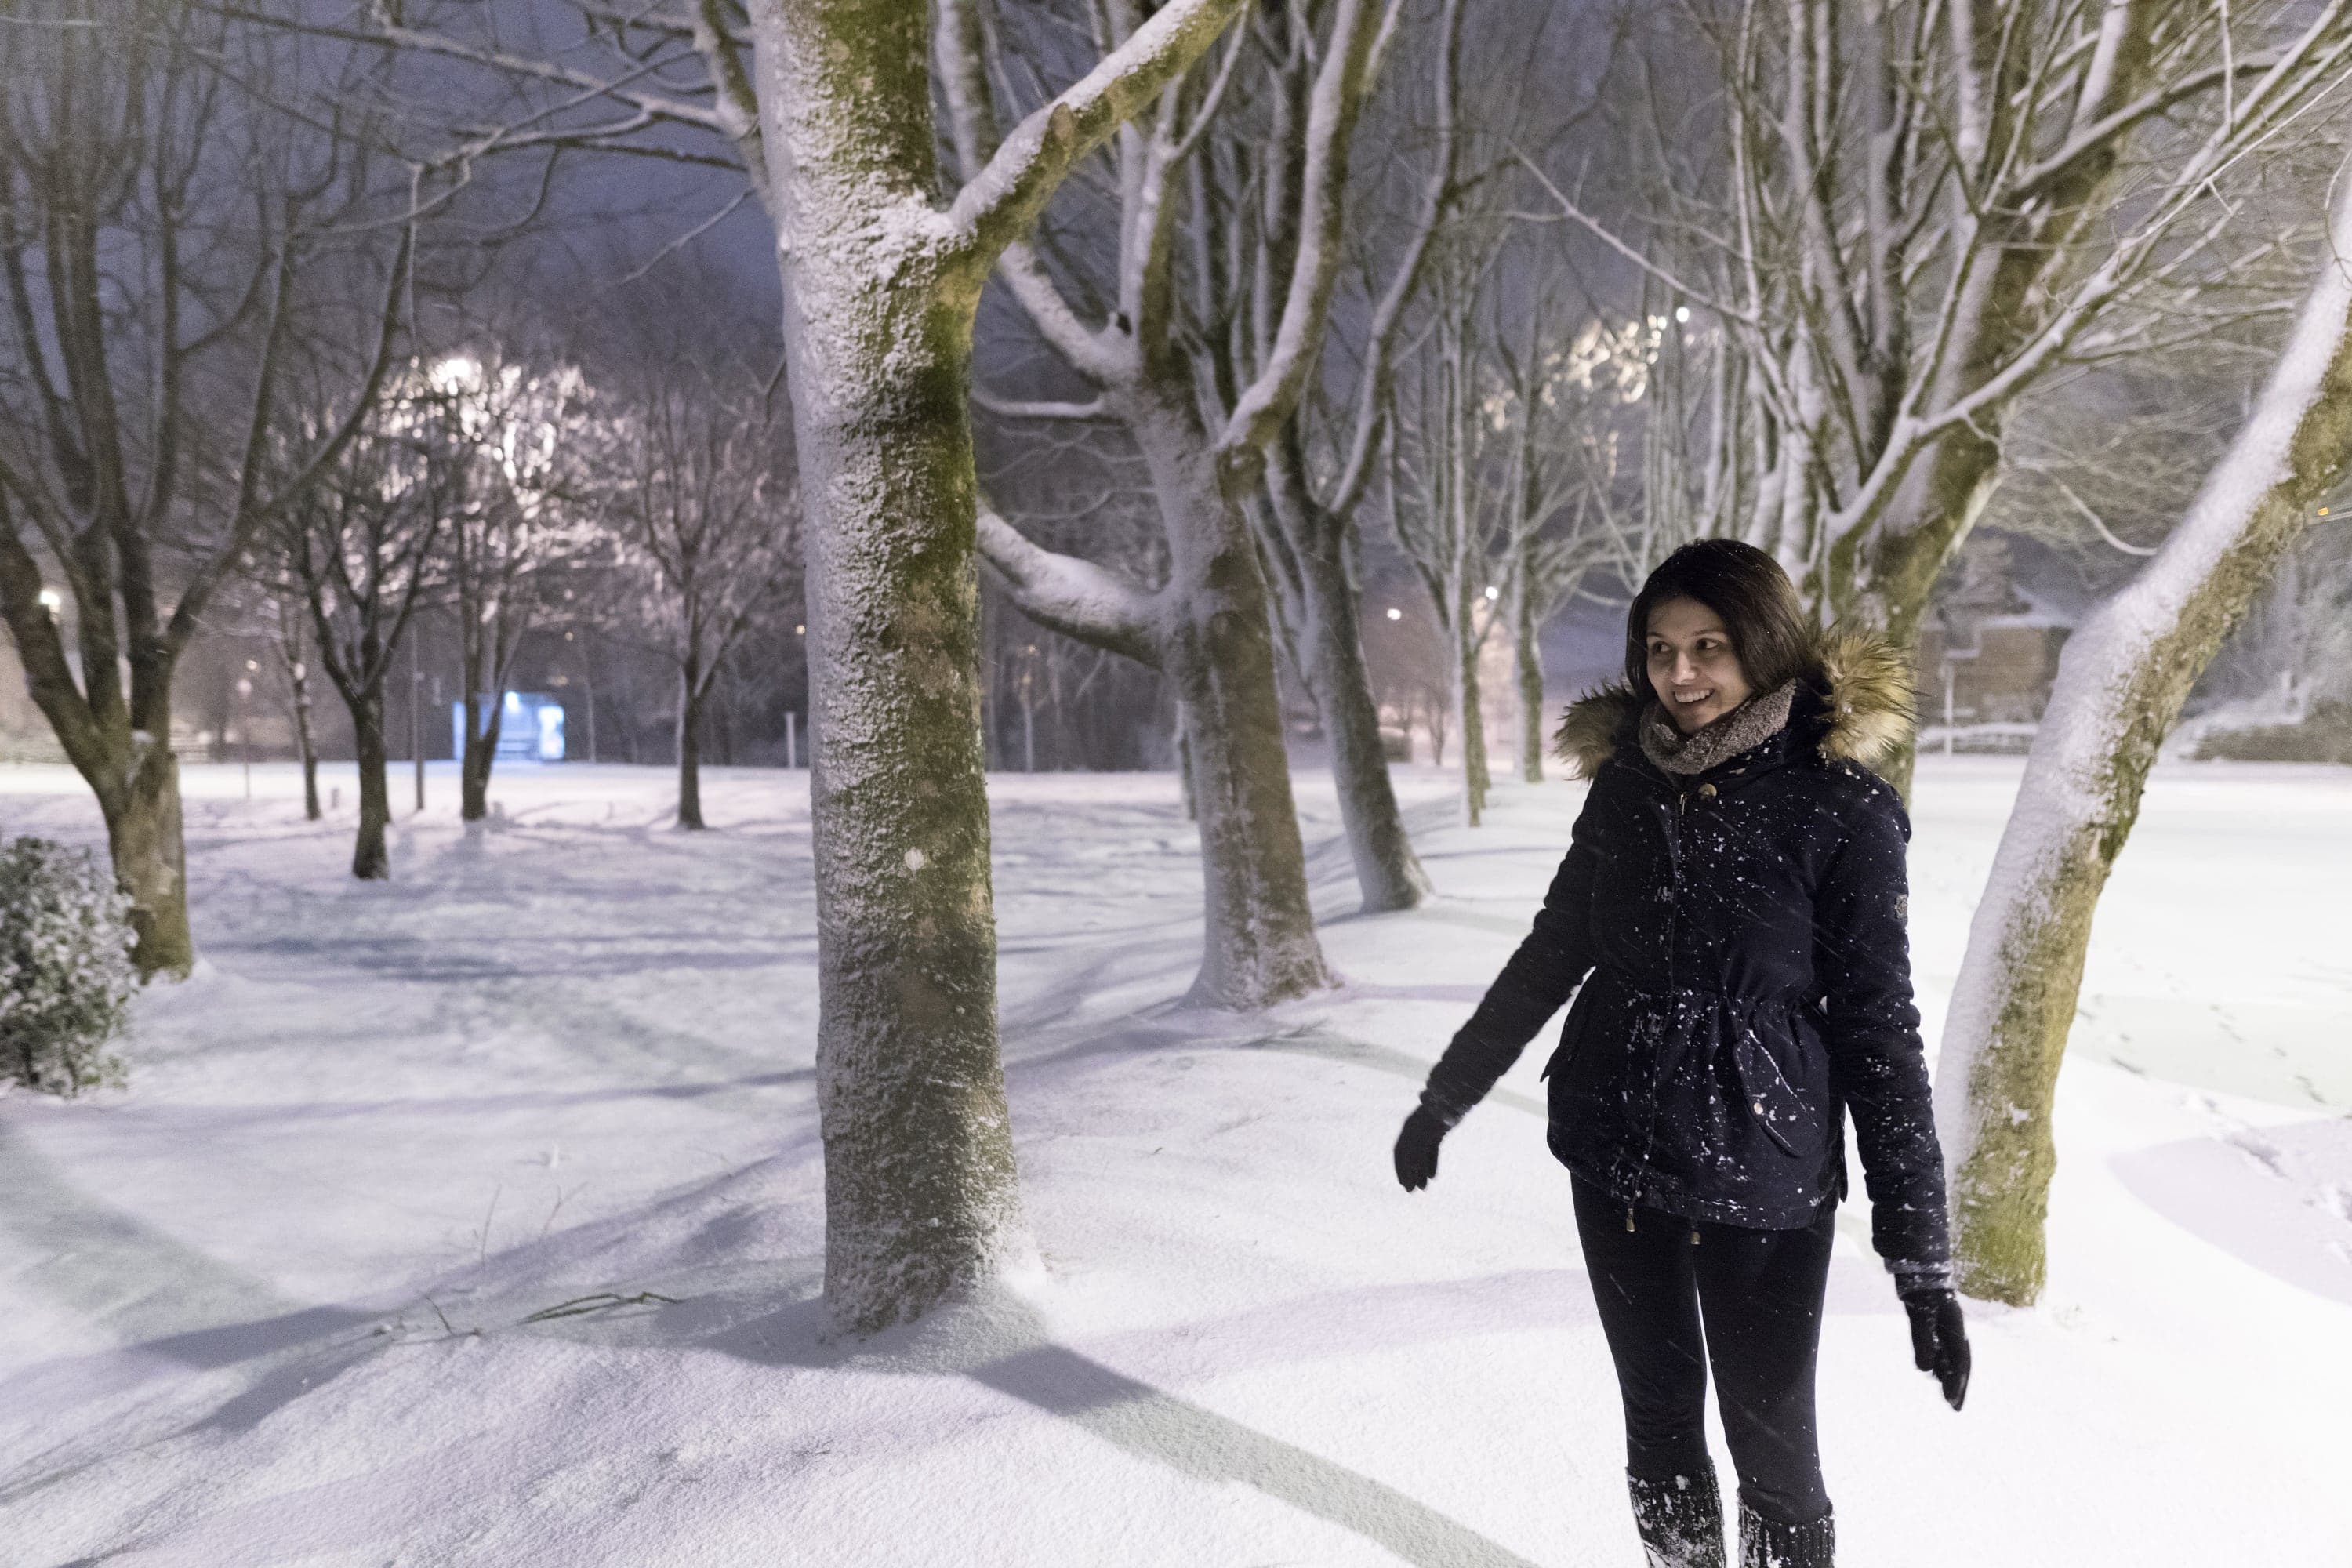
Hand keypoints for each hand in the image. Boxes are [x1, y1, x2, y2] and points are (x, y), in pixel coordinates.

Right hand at [1393, 1106, 1446, 1190]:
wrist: (1452, 1101)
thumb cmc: (1437, 1119)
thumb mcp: (1424, 1139)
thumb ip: (1415, 1157)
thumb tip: (1410, 1178)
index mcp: (1407, 1130)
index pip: (1399, 1154)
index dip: (1400, 1169)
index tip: (1403, 1185)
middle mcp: (1414, 1130)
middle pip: (1409, 1156)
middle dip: (1410, 1174)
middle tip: (1412, 1191)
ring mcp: (1426, 1131)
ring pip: (1421, 1155)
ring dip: (1421, 1171)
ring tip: (1424, 1187)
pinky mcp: (1437, 1132)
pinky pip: (1431, 1151)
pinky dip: (1430, 1164)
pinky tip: (1432, 1176)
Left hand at [1902, 1287, 1970, 1409]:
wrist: (1917, 1263)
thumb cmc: (1922, 1289)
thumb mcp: (1920, 1315)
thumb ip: (1923, 1341)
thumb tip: (1925, 1370)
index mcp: (1954, 1329)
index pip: (1960, 1363)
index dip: (1957, 1384)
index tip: (1953, 1404)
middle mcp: (1952, 1329)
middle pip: (1958, 1362)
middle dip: (1957, 1384)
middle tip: (1954, 1406)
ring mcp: (1942, 1324)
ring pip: (1948, 1355)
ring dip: (1947, 1374)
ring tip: (1945, 1393)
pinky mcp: (1930, 1319)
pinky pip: (1937, 1345)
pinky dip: (1936, 1359)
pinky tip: (1930, 1369)